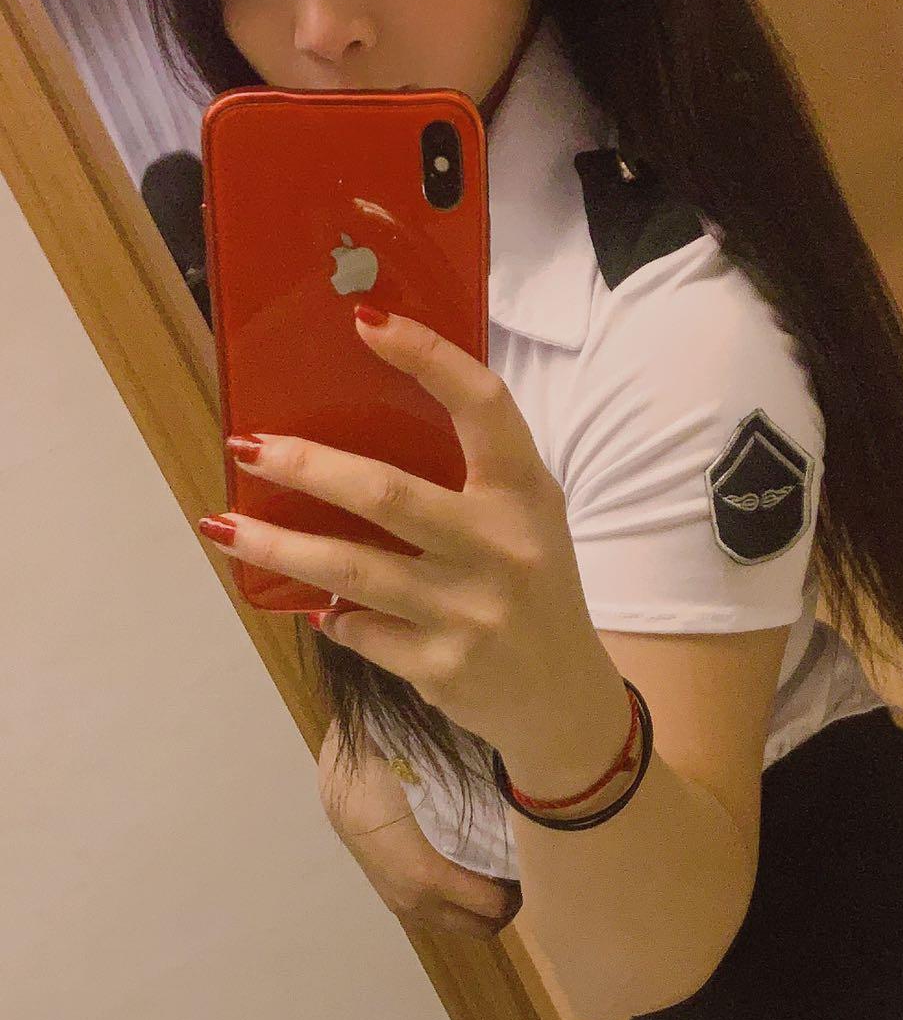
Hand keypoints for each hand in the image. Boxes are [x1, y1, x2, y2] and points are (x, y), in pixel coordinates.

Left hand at [201, 306, 626, 766]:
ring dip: (275, 547)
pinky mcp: (441, 667)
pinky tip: (312, 604)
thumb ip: (466, 475)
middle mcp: (503, 548)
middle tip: (248, 446)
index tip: (366, 321)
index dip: (428, 357)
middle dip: (306, 467)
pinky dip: (329, 614)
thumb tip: (348, 432)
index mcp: (525, 493)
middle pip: (386, 494)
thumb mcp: (523, 519)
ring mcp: (471, 612)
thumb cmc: (529, 586)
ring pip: (349, 570)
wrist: (563, 698)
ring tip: (222, 525)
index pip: (483, 405)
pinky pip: (359, 629)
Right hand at [319, 725, 522, 937]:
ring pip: (460, 926)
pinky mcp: (394, 901)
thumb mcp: (445, 795)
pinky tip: (465, 874)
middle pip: (482, 928)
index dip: (520, 889)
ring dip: (481, 909)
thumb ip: (482, 819)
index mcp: (431, 877)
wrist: (344, 784)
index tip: (533, 865)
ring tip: (494, 875)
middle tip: (519, 874)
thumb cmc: (395, 779)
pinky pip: (439, 918)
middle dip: (506, 907)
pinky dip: (458, 906)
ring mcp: (404, 906)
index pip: (494, 905)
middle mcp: (419, 902)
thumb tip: (524, 828)